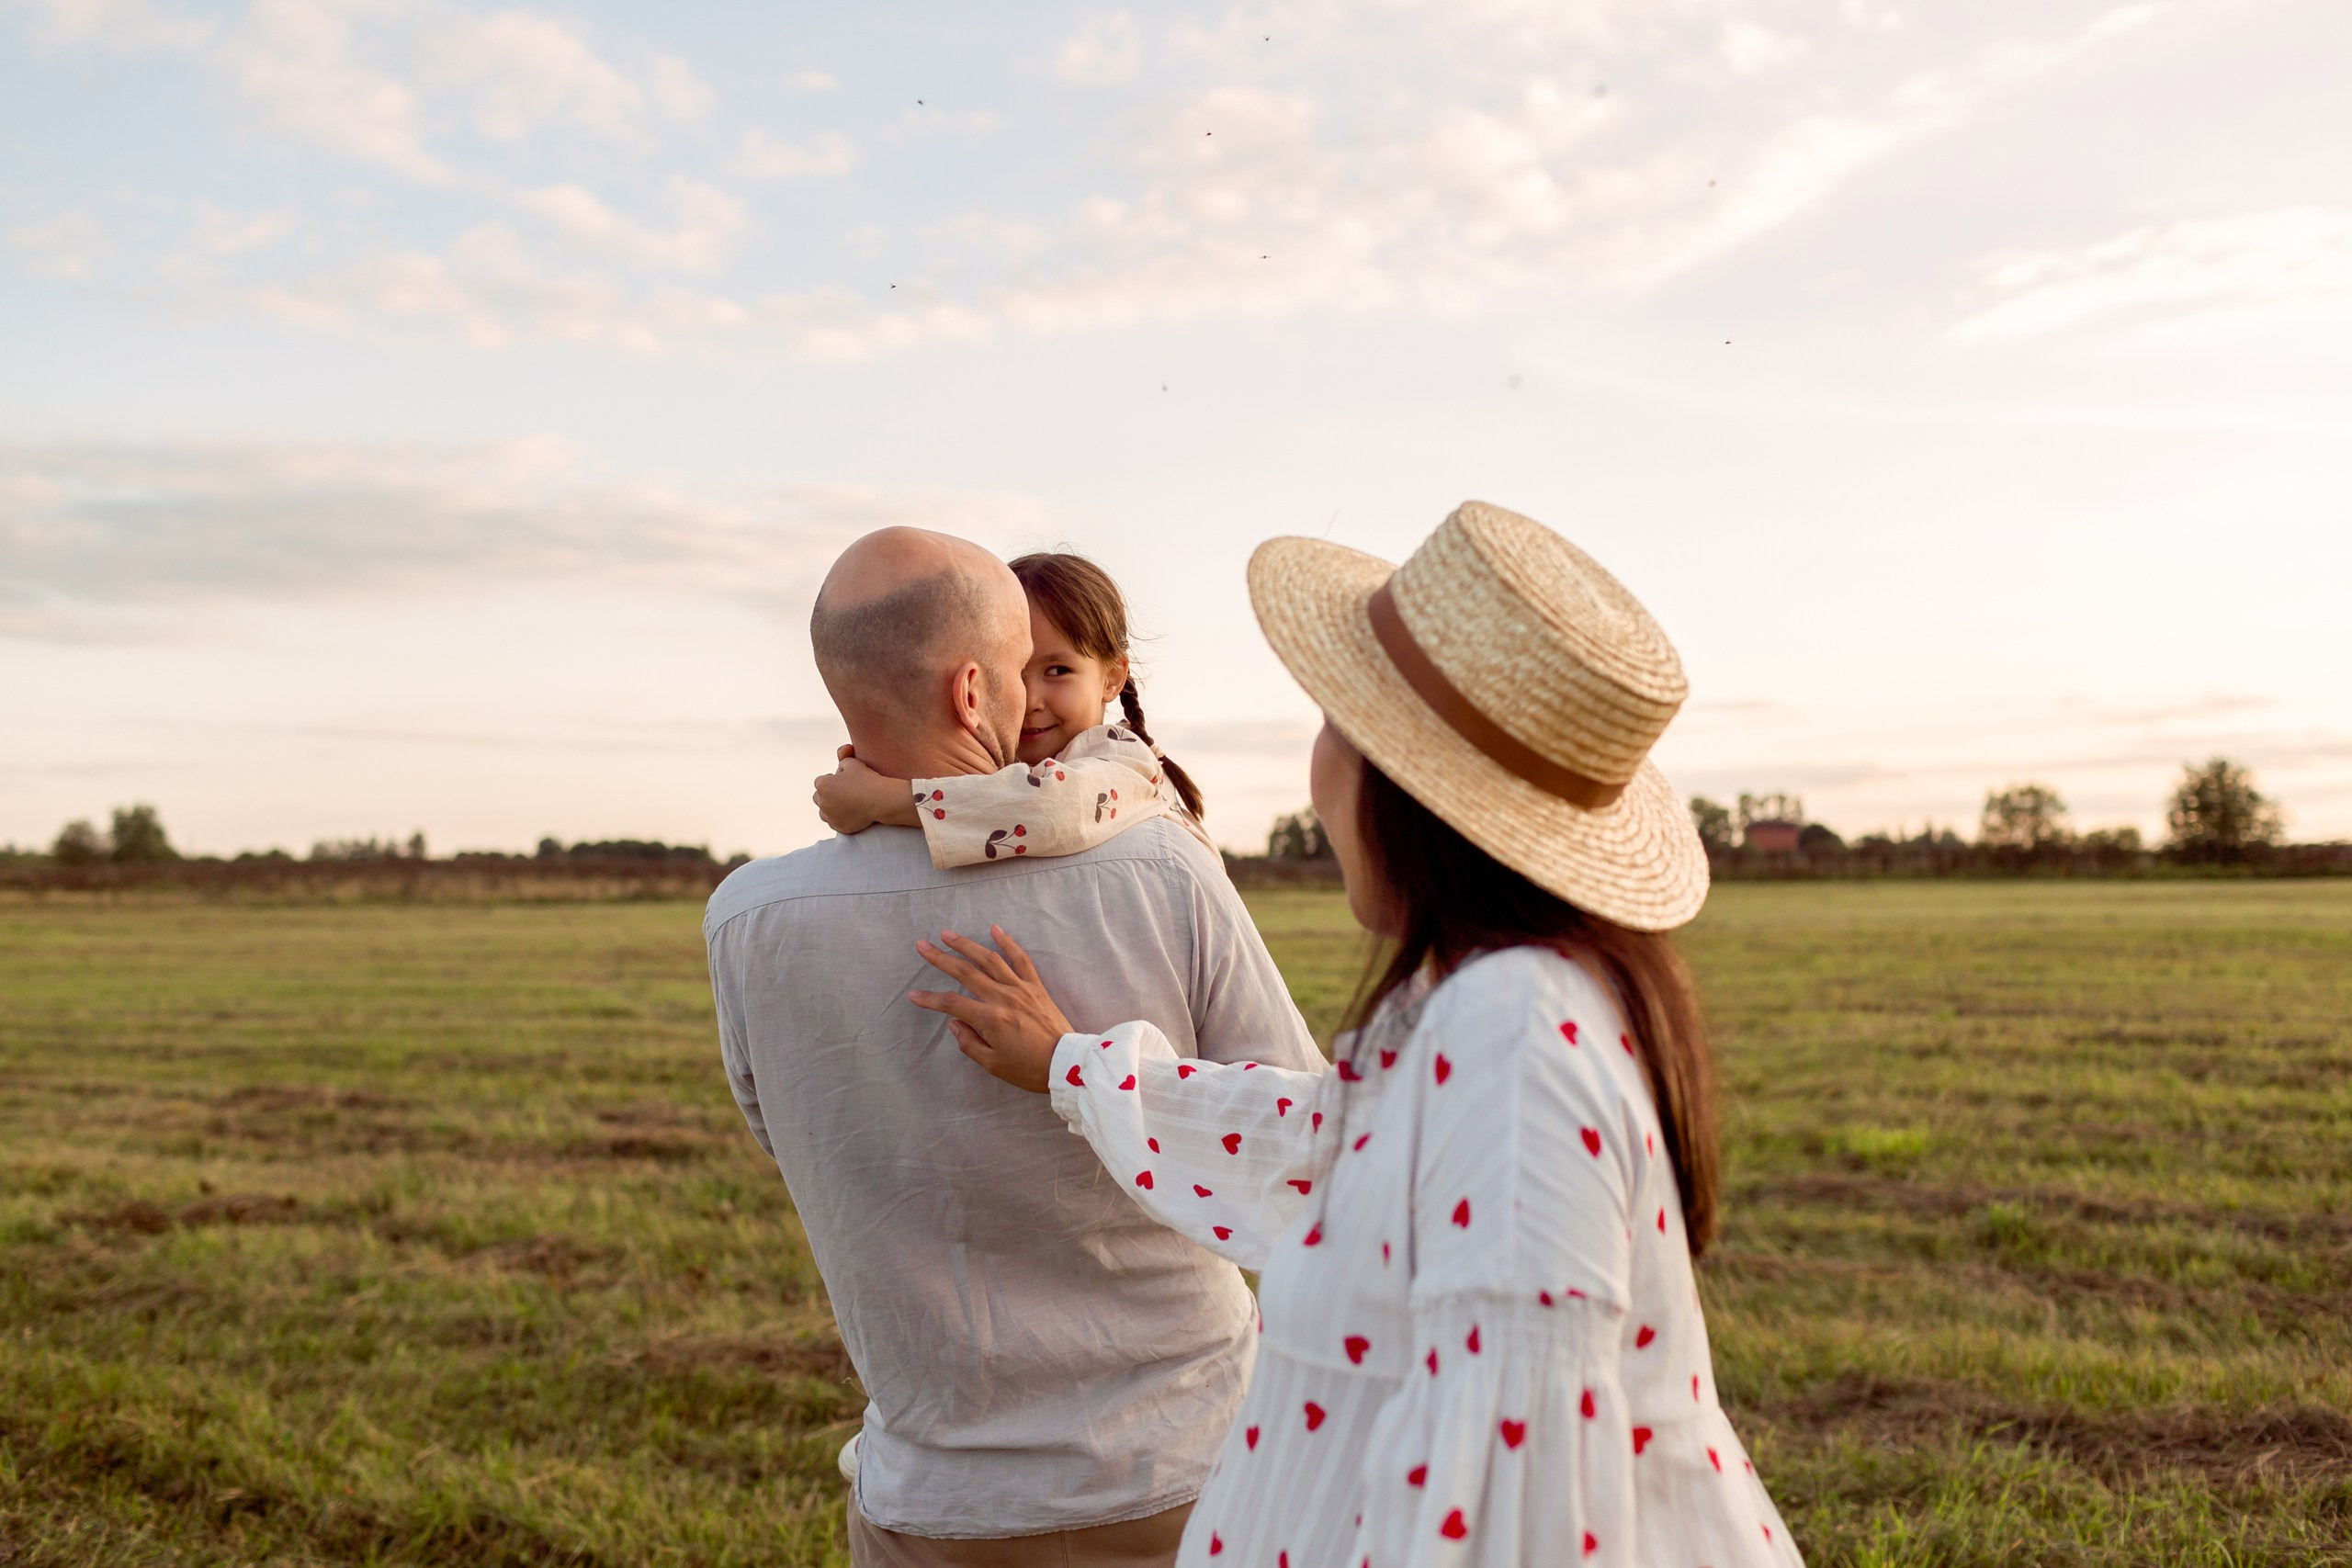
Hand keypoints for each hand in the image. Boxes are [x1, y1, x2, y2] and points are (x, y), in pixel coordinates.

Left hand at [814, 746, 916, 833]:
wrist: (881, 800)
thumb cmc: (867, 779)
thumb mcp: (853, 763)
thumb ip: (842, 760)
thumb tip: (839, 761)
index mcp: (823, 785)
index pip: (820, 781)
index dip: (831, 779)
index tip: (843, 780)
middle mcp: (823, 802)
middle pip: (818, 797)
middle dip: (826, 794)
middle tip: (842, 792)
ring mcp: (830, 816)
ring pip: (823, 812)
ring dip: (830, 807)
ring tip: (844, 803)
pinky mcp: (839, 827)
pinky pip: (834, 823)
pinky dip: (839, 818)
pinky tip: (849, 813)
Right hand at [908, 926, 1074, 1093]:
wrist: (1066, 1063)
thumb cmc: (1029, 1069)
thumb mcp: (993, 1065)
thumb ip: (969, 1043)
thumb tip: (954, 1023)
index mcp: (990, 1019)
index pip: (952, 1004)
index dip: (930, 999)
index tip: (913, 995)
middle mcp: (1003, 998)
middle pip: (966, 973)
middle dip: (941, 959)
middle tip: (922, 946)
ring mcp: (1021, 989)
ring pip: (990, 960)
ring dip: (967, 945)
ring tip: (948, 935)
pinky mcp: (1036, 986)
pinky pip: (1021, 959)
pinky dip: (1008, 943)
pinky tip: (995, 929)